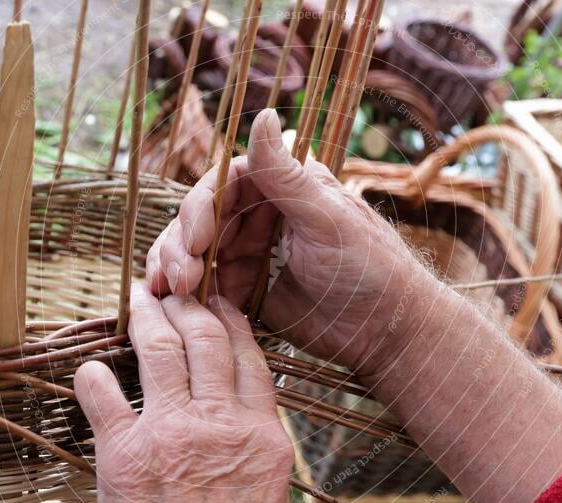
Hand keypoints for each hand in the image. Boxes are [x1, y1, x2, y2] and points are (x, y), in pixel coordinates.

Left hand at [75, 284, 294, 502]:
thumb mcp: (271, 498)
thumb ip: (261, 451)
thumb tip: (254, 424)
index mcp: (260, 436)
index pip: (247, 357)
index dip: (231, 321)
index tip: (220, 301)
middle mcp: (219, 424)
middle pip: (205, 341)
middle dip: (189, 304)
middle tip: (176, 287)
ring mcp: (171, 435)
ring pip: (162, 351)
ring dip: (147, 317)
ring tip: (139, 297)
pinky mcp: (124, 457)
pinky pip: (104, 399)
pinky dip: (93, 378)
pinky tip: (90, 366)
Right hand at [147, 108, 429, 376]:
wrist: (387, 330)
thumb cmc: (369, 266)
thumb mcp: (327, 219)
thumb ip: (287, 175)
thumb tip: (263, 114)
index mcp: (282, 188)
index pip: (224, 183)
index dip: (200, 207)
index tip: (196, 239)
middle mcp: (260, 216)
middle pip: (201, 219)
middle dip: (182, 244)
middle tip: (181, 276)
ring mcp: (250, 254)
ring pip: (195, 252)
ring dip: (177, 267)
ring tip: (175, 290)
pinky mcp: (246, 291)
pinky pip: (206, 287)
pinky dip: (187, 294)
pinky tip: (174, 304)